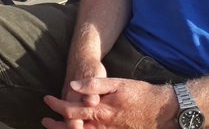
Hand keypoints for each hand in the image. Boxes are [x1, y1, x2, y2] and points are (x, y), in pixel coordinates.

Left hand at [43, 76, 173, 128]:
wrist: (162, 110)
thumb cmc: (139, 93)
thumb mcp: (117, 83)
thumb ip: (94, 84)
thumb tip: (72, 85)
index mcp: (101, 111)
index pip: (71, 111)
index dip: (57, 106)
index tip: (47, 100)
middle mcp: (103, 125)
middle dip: (57, 126)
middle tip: (45, 121)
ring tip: (56, 127)